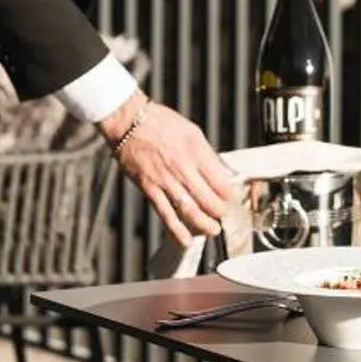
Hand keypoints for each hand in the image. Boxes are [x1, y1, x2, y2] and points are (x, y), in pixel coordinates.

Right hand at [101, 94, 241, 246]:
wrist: (129, 121)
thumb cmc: (161, 123)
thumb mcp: (192, 131)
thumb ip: (206, 154)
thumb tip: (220, 172)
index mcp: (196, 152)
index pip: (220, 181)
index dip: (229, 194)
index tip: (231, 198)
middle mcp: (183, 168)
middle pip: (208, 198)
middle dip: (219, 211)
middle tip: (224, 215)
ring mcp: (166, 180)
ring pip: (189, 210)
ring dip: (204, 224)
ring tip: (213, 230)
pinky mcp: (149, 188)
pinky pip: (165, 213)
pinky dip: (176, 230)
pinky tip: (185, 240)